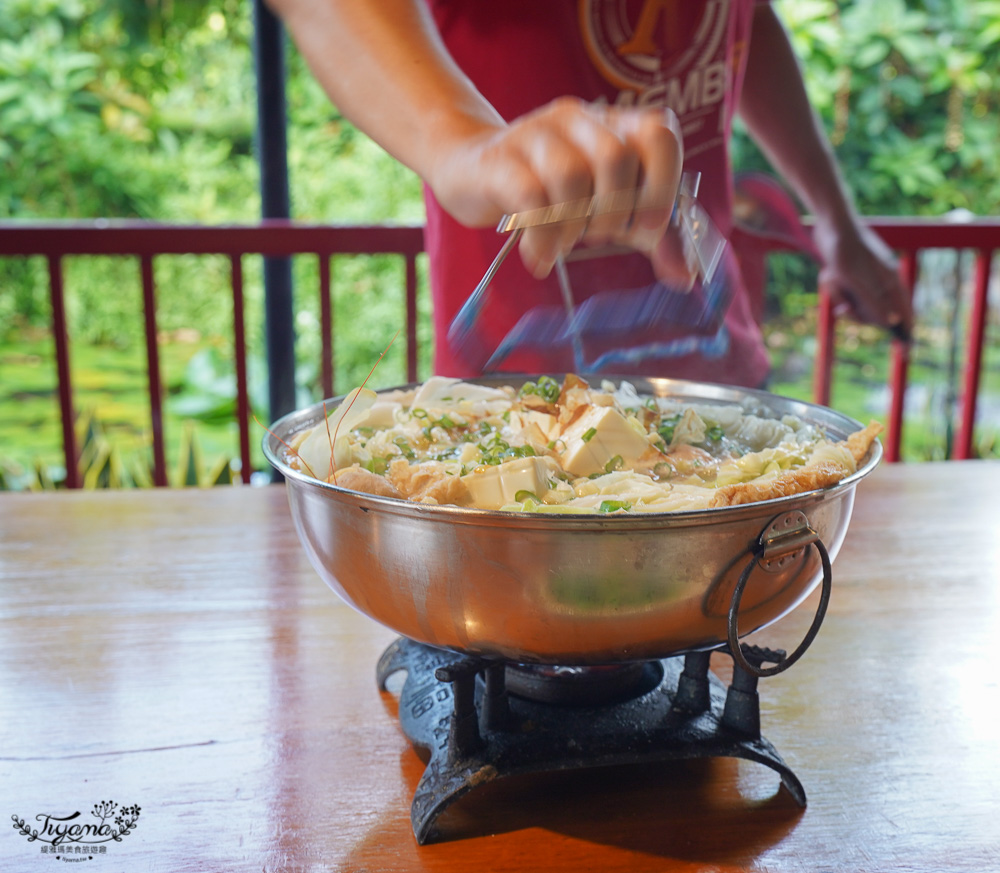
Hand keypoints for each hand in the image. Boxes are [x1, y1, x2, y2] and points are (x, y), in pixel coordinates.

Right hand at [426, 97, 683, 277]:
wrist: (471, 169)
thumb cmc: (550, 190)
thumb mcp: (605, 206)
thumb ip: (648, 234)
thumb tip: (684, 277)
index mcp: (615, 123)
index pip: (659, 133)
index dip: (661, 185)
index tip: (645, 229)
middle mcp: (579, 118)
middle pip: (615, 157)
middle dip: (613, 213)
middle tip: (597, 237)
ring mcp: (536, 133)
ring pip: (570, 175)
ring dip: (574, 226)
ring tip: (565, 245)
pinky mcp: (500, 160)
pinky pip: (529, 197)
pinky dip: (541, 238)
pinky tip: (540, 259)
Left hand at [812, 215, 913, 339]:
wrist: (829, 224)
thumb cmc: (845, 249)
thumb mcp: (856, 279)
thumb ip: (873, 300)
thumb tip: (891, 322)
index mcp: (890, 281)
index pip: (904, 311)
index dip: (905, 329)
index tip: (906, 349)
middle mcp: (881, 281)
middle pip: (873, 314)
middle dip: (854, 312)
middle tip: (843, 308)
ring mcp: (865, 279)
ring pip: (853, 304)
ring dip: (838, 295)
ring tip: (831, 279)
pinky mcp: (849, 276)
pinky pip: (841, 293)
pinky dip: (832, 288)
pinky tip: (827, 274)